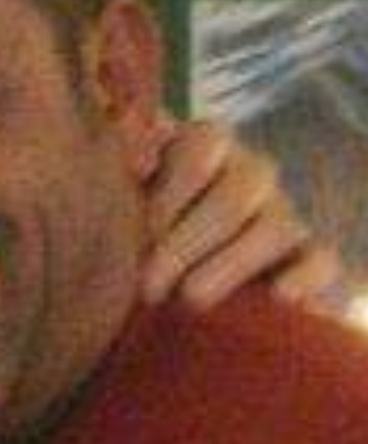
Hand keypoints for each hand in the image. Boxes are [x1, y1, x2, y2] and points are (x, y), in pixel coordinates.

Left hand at [141, 118, 342, 310]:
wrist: (186, 285)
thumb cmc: (145, 241)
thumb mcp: (126, 212)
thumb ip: (124, 187)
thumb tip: (122, 166)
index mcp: (205, 148)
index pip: (202, 144)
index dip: (172, 190)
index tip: (142, 233)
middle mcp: (251, 174)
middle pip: (236, 193)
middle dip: (187, 243)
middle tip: (150, 285)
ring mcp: (285, 214)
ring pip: (278, 227)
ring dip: (230, 265)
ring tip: (191, 298)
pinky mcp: (311, 259)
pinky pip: (320, 262)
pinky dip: (301, 280)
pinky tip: (275, 297)